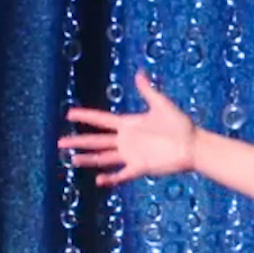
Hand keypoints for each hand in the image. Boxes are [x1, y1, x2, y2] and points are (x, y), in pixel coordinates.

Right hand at [58, 70, 197, 185]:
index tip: (69, 114)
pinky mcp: (140, 167)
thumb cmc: (180, 124)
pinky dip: (111, 178)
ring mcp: (131, 155)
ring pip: (104, 158)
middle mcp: (126, 140)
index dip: (86, 117)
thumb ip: (148, 90)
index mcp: (128, 124)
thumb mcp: (161, 104)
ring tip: (72, 160)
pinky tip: (99, 180)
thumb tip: (139, 73)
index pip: (101, 120)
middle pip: (97, 141)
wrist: (193, 145)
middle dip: (78, 142)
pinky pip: (122, 174)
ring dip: (89, 159)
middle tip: (60, 143)